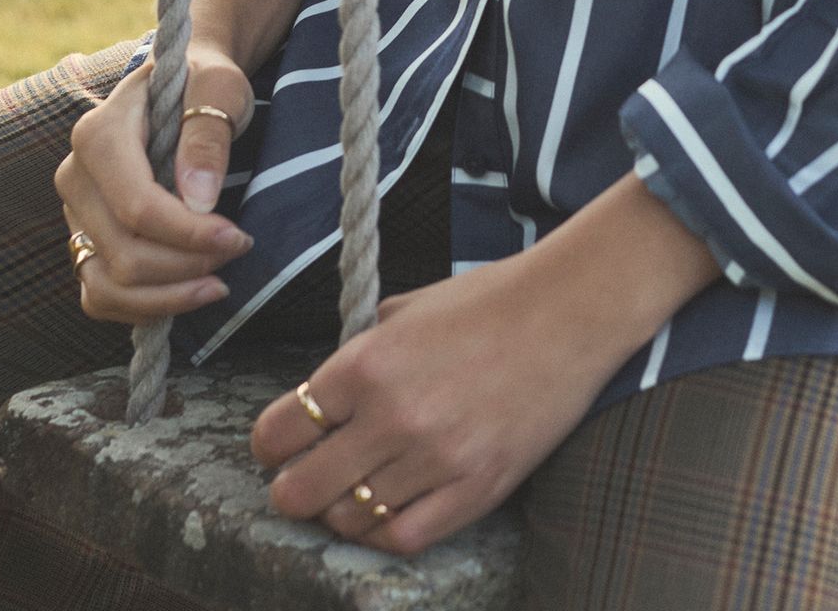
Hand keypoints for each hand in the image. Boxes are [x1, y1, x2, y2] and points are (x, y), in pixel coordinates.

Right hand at [53, 39, 256, 324]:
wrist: (184, 88)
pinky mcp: (85, 239)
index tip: (238, 238)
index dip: (188, 234)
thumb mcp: (219, 87)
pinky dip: (143, 307)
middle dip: (186, 264)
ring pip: (107, 284)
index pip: (137, 206)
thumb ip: (207, 134)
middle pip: (123, 251)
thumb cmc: (203, 83)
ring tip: (218, 283)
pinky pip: (100, 295)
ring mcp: (75, 213)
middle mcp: (75, 176)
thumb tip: (198, 199)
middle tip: (238, 248)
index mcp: (98, 133)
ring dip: (167, 296)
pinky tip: (188, 293)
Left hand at [248, 255, 627, 557]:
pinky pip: (403, 537)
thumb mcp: (409, 308)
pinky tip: (389, 508)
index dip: (269, 444)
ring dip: (340, 509)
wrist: (568, 311)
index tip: (278, 447)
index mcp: (368, 363)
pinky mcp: (475, 489)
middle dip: (291, 488)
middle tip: (301, 480)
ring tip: (352, 491)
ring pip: (348, 519)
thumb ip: (363, 349)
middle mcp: (393, 416)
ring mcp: (435, 459)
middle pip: (300, 490)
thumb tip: (330, 388)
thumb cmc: (489, 300)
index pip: (279, 430)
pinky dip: (384, 530)